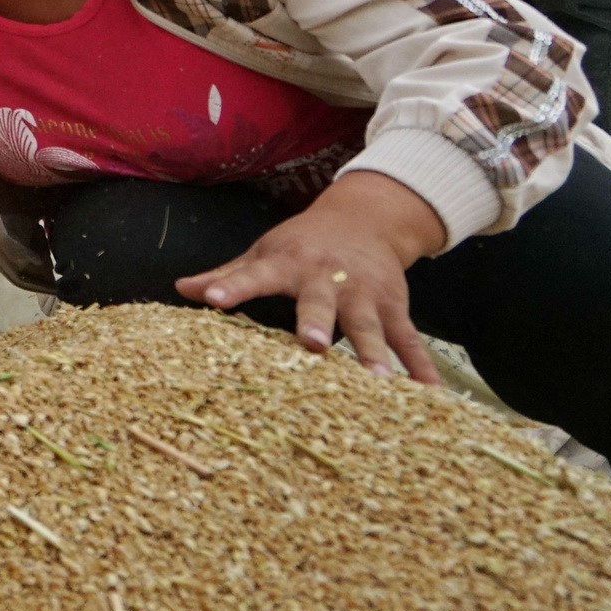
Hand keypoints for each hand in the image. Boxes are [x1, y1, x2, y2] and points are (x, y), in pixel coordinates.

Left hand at [177, 170, 448, 381]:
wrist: (365, 218)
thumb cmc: (301, 245)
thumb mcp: (263, 253)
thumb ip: (227, 275)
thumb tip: (181, 288)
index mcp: (285, 265)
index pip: (253, 276)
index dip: (232, 287)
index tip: (214, 300)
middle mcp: (326, 278)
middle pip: (319, 303)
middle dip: (316, 323)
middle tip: (312, 344)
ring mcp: (364, 292)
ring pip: (368, 324)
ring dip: (374, 351)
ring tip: (378, 381)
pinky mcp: (394, 305)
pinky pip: (408, 338)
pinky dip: (420, 364)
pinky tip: (428, 392)